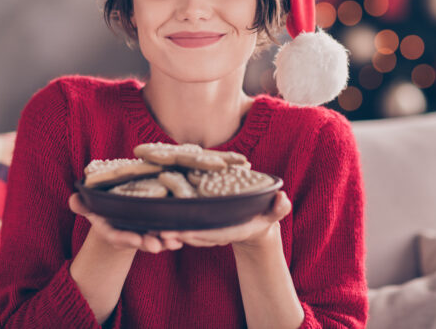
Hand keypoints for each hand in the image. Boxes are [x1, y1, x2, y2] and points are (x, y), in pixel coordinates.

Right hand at [69, 193, 183, 253]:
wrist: (117, 212)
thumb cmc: (103, 208)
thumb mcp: (92, 206)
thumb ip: (83, 205)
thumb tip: (73, 199)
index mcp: (111, 229)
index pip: (116, 237)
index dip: (125, 239)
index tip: (135, 241)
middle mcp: (127, 233)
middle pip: (138, 241)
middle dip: (148, 244)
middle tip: (156, 246)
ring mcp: (142, 232)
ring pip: (154, 239)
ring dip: (164, 242)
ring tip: (175, 242)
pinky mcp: (155, 229)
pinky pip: (165, 234)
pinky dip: (173, 237)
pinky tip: (182, 238)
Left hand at [159, 190, 291, 249]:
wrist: (255, 222)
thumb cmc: (264, 214)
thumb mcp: (274, 211)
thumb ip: (279, 208)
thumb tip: (283, 199)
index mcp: (232, 230)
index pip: (214, 233)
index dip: (200, 234)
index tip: (184, 234)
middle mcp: (217, 231)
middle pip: (196, 235)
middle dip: (178, 235)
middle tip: (160, 233)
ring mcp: (207, 228)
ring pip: (187, 231)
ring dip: (171, 232)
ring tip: (152, 230)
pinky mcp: (200, 221)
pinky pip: (185, 224)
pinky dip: (171, 224)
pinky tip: (154, 219)